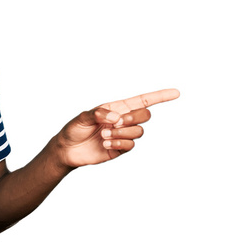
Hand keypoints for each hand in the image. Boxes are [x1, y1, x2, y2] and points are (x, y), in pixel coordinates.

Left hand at [56, 88, 179, 167]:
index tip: (176, 93)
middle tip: (115, 123)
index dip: (160, 96)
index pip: (143, 101)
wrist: (67, 150)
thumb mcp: (82, 117)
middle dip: (133, 118)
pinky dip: (119, 143)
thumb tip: (117, 117)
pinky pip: (131, 146)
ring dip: (122, 133)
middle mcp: (123, 121)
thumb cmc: (74, 129)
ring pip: (138, 132)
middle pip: (145, 115)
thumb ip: (99, 113)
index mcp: (117, 108)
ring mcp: (123, 136)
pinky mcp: (120, 150)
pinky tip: (106, 144)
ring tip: (104, 135)